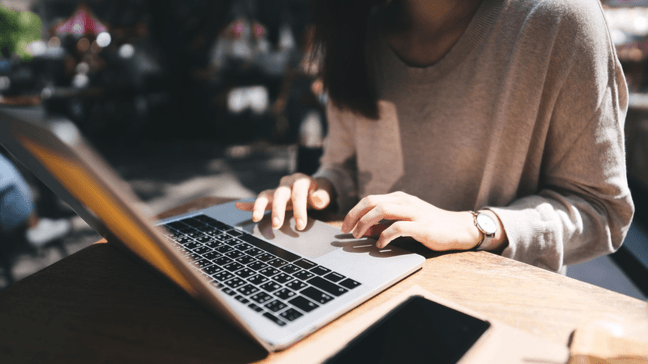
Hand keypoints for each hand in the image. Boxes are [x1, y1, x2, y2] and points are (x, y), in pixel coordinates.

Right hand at [235, 173, 332, 229]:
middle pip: (280, 194)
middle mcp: (286, 183)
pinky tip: (239, 206)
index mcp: (301, 180)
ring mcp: (277, 190)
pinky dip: (249, 203)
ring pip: (265, 195)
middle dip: (278, 210)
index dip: (300, 210)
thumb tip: (315, 199)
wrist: (315, 186)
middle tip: (277, 225)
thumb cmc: (320, 192)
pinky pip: (259, 200)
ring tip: (256, 218)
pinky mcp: (272, 197)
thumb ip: (322, 196)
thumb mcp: (326, 193)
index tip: (301, 225)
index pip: (298, 195)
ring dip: (260, 206)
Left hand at [341, 192, 481, 250]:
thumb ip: (386, 224)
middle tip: (346, 231)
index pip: (370, 199)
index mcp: (400, 198)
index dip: (354, 211)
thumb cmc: (431, 226)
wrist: (459, 229)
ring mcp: (414, 212)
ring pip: (383, 210)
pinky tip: (380, 245)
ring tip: (359, 236)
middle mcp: (405, 202)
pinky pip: (398, 227)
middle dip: (355, 216)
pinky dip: (385, 236)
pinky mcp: (422, 226)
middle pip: (372, 202)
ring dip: (366, 223)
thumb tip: (365, 229)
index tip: (345, 225)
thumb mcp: (405, 221)